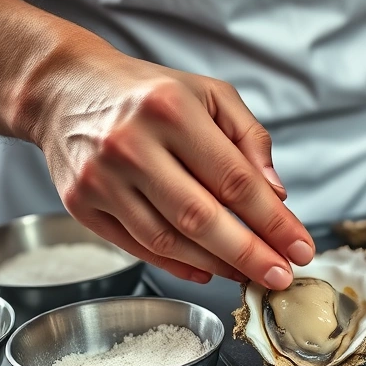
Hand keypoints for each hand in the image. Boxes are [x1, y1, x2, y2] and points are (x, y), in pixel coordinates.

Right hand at [21, 44, 313, 288]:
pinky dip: (179, 265)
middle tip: (281, 276)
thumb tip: (277, 194)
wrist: (64, 89)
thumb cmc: (148, 93)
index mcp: (170, 109)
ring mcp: (101, 179)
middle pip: (201, 217)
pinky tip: (208, 269)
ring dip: (217, 264)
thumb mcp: (209, 94)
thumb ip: (250, 139)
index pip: (234, 178)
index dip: (274, 220)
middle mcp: (130, 144)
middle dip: (249, 254)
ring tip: (249, 273)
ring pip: (169, 239)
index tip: (300, 246)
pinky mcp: (81, 205)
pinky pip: (139, 246)